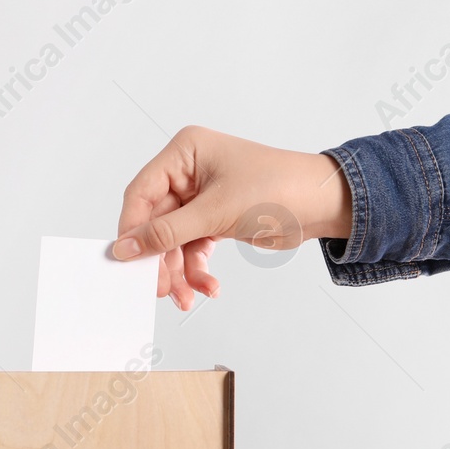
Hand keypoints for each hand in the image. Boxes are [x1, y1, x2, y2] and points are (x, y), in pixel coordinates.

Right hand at [114, 126, 351, 309]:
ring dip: (179, 272)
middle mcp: (189, 172)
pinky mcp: (215, 219)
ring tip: (186, 296)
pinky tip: (208, 287)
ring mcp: (201, 197)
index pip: (142, 193)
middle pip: (156, 223)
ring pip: (174, 241)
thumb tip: (126, 247)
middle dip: (161, 259)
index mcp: (185, 152)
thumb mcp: (215, 212)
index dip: (132, 229)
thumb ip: (166, 232)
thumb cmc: (279, 188)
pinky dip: (197, 270)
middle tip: (158, 288)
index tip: (126, 260)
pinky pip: (193, 248)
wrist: (323, 204)